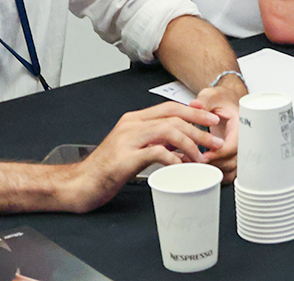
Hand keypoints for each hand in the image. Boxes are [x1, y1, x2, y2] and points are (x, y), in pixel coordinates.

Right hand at [58, 101, 225, 211]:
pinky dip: (173, 158)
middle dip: (199, 128)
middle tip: (215, 141)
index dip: (193, 112)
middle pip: (173, 117)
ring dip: (190, 144)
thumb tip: (181, 145)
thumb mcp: (133, 150)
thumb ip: (154, 143)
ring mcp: (127, 141)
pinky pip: (156, 152)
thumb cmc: (105, 170)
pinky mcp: (124, 159)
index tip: (210, 120)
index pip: (169, 107)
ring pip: (169, 131)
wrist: (78, 185)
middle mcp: (131, 126)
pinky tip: (181, 166)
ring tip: (202, 157)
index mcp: (133, 121)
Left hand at [191, 88, 240, 182]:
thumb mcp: (211, 96)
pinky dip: (218, 174)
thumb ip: (203, 101)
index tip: (203, 156)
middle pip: (233, 161)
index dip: (219, 153)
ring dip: (214, 170)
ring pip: (232, 169)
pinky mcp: (233, 156)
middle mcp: (243, 139)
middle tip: (194, 162)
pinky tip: (203, 168)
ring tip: (195, 165)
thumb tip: (195, 105)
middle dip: (213, 164)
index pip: (234, 145)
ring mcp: (239, 149)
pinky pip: (230, 172)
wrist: (226, 101)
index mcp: (241, 125)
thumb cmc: (221, 99)